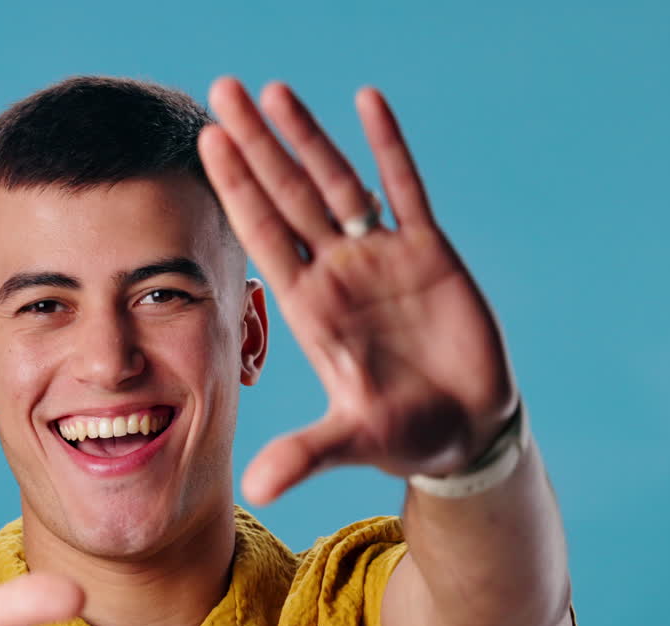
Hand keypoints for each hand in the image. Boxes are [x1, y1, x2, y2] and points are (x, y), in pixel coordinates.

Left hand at [199, 78, 517, 504]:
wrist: (462, 430)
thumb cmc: (403, 435)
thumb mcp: (353, 441)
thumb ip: (306, 455)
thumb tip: (255, 491)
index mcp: (311, 307)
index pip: (264, 235)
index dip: (238, 189)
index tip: (207, 141)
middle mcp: (336, 272)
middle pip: (288, 195)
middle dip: (256, 144)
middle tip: (221, 90)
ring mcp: (380, 257)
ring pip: (338, 182)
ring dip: (309, 137)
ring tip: (274, 90)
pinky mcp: (429, 253)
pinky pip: (406, 190)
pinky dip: (388, 147)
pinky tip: (366, 102)